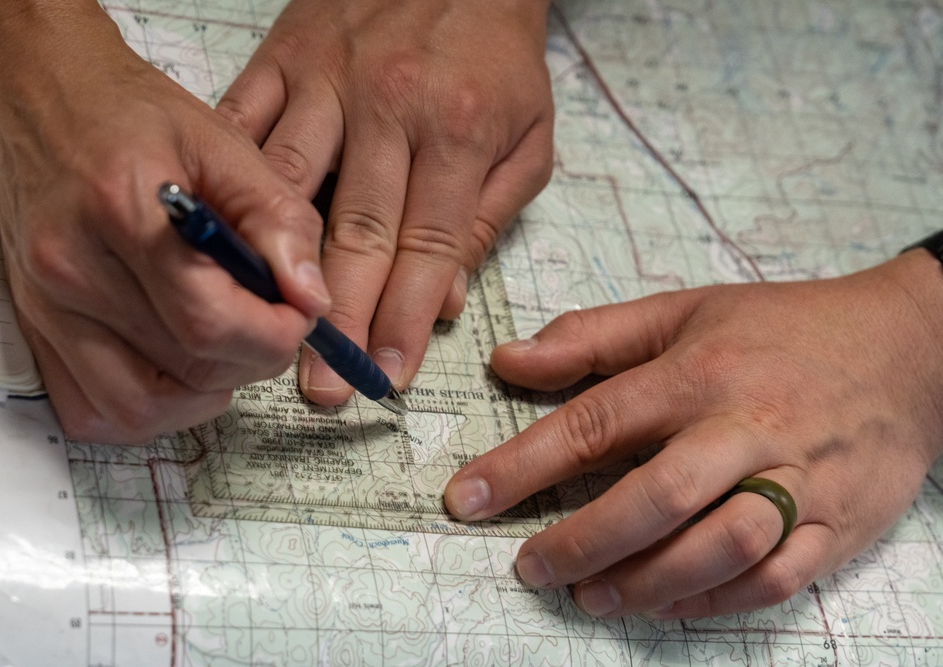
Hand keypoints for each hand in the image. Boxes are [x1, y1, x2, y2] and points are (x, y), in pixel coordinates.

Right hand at [0, 2, 329, 443]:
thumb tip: (311, 297)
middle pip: (186, 368)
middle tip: (270, 316)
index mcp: (122, 210)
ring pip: (141, 407)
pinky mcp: (36, 330)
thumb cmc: (133, 117)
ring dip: (205, 390)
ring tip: (226, 340)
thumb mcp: (224, 143)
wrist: (43, 101)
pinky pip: (94, 412)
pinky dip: (150, 407)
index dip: (275, 333)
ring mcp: (46, 308)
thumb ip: (277, 219)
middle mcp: (72, 269)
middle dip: (253, 357)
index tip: (299, 311)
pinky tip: (179, 365)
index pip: (210, 320)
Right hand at [216, 0, 554, 403]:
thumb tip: (445, 301)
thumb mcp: (529, 137)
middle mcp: (388, 105)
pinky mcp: (282, 55)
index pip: (426, 250)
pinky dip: (226, 183)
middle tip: (322, 385)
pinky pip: (243, 125)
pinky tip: (216, 237)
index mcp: (458, 130)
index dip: (404, 321)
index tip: (389, 376)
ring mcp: (326, 78)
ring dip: (274, 269)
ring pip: (288, 189)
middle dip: (338, 320)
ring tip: (264, 332)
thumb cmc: (495, 55)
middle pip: (355, 234)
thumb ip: (489, 221)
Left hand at [444, 251, 942, 617]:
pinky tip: (667, 604)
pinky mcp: (838, 523)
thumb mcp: (684, 311)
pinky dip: (716, 601)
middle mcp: (746, 427)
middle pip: (656, 496)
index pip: (595, 422)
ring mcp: (797, 480)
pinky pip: (775, 578)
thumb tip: (507, 360)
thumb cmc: (782, 328)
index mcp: (699, 372)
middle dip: (582, 541)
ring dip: (646, 582)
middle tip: (530, 567)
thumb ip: (592, 336)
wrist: (908, 347)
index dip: (522, 466)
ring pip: (719, 547)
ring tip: (590, 595)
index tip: (467, 499)